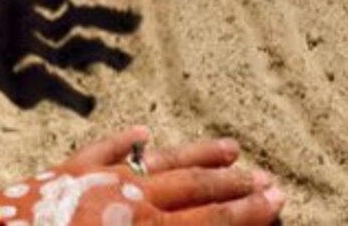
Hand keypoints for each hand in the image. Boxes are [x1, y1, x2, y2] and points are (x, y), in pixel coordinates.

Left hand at [0, 127, 284, 225]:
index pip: (213, 220)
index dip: (250, 212)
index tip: (279, 199)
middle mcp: (134, 200)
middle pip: (198, 188)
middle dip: (238, 185)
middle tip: (269, 178)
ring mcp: (102, 180)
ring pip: (164, 162)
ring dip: (200, 155)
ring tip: (232, 147)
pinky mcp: (68, 172)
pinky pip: (105, 151)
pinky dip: (126, 142)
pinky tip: (144, 131)